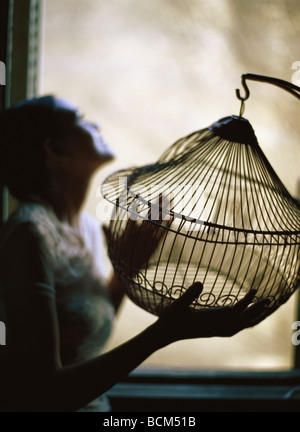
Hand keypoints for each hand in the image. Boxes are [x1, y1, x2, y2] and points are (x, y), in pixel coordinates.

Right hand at [103, 196, 171, 274]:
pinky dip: (167, 225)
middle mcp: (139, 234)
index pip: (133, 216)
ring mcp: (147, 240)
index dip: (137, 206)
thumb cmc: (118, 258)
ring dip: (164, 211)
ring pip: (158, 222)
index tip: (140, 195)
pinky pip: (162, 233)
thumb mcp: (111, 245)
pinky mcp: (153, 245)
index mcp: (128, 232)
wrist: (126, 274)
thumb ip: (107, 233)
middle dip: (157, 204)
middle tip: (164, 194)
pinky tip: (172, 217)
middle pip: (150, 216)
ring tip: (170, 201)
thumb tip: (101, 224)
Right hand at [153, 282, 269, 346]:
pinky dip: (243, 322)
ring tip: (262, 308)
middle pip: (242, 319)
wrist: (165, 333)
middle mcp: (216, 327)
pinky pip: (234, 328)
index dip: (246, 301)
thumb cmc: (170, 318)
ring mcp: (215, 330)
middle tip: (269, 299)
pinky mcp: (213, 330)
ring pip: (239, 325)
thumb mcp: (178, 304)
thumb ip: (189, 294)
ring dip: (252, 316)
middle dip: (256, 310)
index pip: (234, 311)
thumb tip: (201, 282)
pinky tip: (245, 319)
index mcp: (210, 320)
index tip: (255, 290)